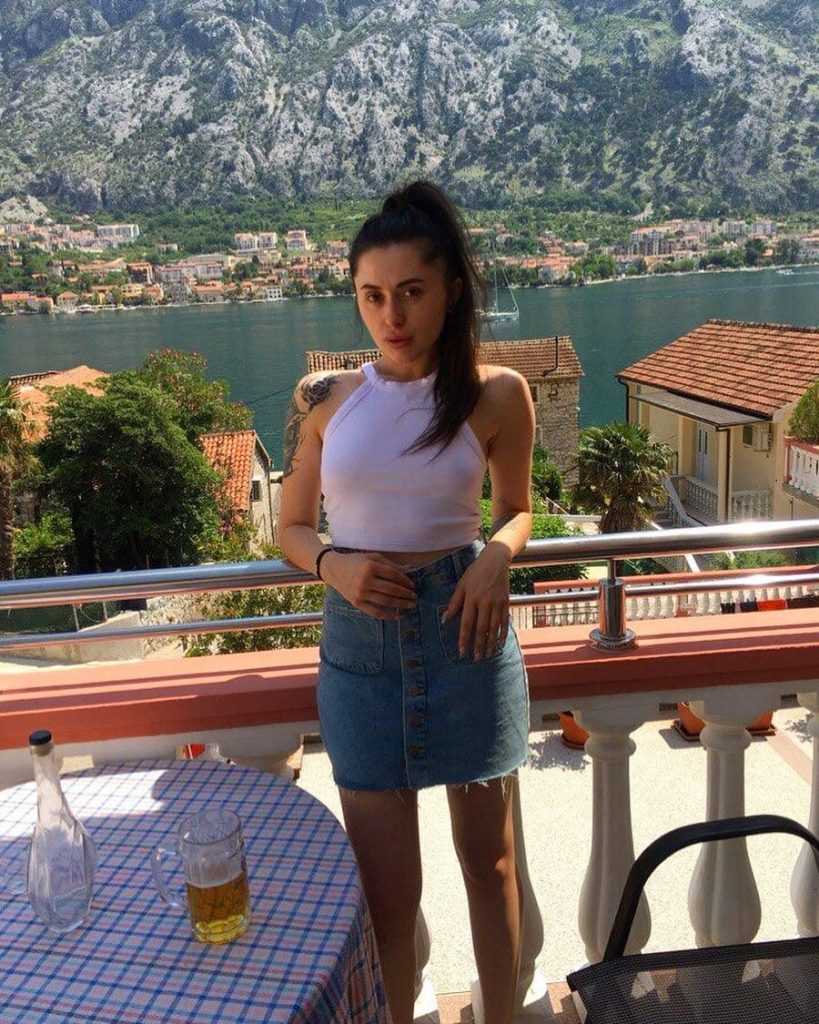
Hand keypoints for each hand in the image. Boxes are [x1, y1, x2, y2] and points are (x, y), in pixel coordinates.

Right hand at [322, 551, 415, 619]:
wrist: (334, 569)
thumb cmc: (355, 561)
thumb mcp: (372, 557)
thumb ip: (390, 564)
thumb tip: (408, 570)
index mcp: (370, 567)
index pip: (394, 575)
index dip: (406, 581)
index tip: (413, 585)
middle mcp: (365, 581)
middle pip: (392, 589)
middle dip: (406, 594)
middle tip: (415, 597)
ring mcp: (361, 593)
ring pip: (386, 601)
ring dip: (401, 604)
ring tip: (410, 605)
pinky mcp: (357, 603)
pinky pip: (374, 612)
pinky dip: (387, 615)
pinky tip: (397, 616)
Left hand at [442, 544, 511, 659]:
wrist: (496, 561)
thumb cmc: (475, 572)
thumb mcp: (461, 585)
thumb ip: (454, 603)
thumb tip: (444, 619)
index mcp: (471, 599)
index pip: (466, 624)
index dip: (464, 639)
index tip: (462, 652)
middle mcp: (485, 603)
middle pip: (481, 629)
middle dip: (478, 645)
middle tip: (476, 658)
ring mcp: (497, 603)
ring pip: (494, 628)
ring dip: (490, 643)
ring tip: (487, 654)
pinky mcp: (506, 603)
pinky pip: (505, 622)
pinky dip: (503, 634)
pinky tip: (500, 644)